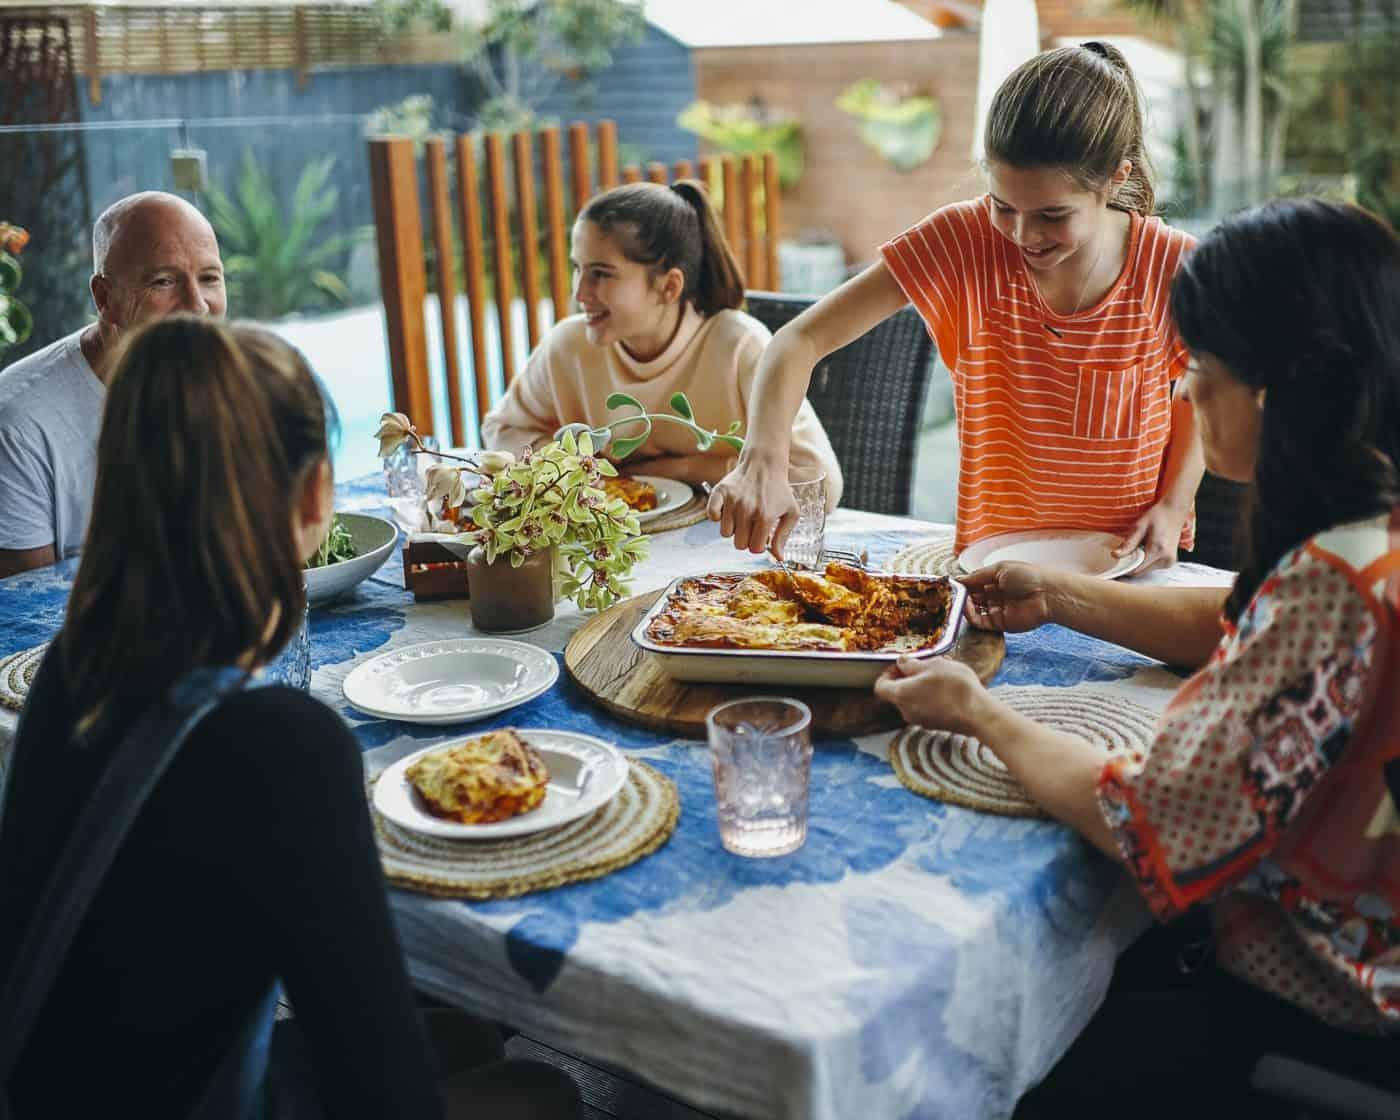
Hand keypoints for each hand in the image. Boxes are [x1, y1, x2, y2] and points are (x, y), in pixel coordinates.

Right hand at [706, 454, 798, 555]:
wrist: (764, 465)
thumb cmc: (779, 490)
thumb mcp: (791, 513)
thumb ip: (783, 537)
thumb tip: (779, 558)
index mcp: (765, 517)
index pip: (754, 549)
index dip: (758, 545)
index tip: (760, 536)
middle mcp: (747, 509)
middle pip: (739, 544)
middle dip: (746, 538)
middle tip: (751, 526)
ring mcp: (732, 501)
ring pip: (725, 533)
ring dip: (733, 528)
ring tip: (742, 516)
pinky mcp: (719, 493)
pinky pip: (711, 516)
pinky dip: (718, 515)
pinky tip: (728, 509)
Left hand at [873, 656, 987, 736]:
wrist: (978, 714)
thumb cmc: (954, 687)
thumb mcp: (933, 665)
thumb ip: (912, 664)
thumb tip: (902, 663)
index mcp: (900, 695)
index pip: (880, 686)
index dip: (888, 673)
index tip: (903, 666)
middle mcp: (906, 711)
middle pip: (898, 692)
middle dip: (910, 677)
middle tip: (927, 666)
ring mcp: (920, 720)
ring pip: (914, 699)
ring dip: (923, 686)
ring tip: (943, 674)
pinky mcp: (934, 725)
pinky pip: (926, 707)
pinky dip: (932, 697)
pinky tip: (950, 687)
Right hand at [959, 562, 1059, 632]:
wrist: (1047, 594)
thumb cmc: (1028, 576)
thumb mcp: (999, 569)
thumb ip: (977, 576)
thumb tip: (958, 580)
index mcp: (996, 581)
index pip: (973, 584)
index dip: (962, 584)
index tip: (949, 584)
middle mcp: (995, 596)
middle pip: (972, 598)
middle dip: (960, 596)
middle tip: (949, 594)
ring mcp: (997, 610)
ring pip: (973, 611)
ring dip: (963, 606)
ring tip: (957, 600)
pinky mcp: (999, 624)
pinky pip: (979, 622)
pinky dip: (970, 616)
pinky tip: (967, 607)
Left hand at [1115, 500, 1186, 572]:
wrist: (1173, 512)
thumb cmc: (1157, 517)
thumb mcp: (1139, 527)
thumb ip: (1128, 543)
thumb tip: (1115, 555)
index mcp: (1158, 550)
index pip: (1136, 569)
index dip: (1124, 567)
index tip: (1117, 561)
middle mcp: (1166, 559)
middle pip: (1140, 571)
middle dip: (1131, 564)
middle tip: (1128, 550)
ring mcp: (1169, 562)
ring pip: (1145, 570)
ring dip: (1139, 562)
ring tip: (1140, 547)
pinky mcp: (1169, 562)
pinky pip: (1152, 567)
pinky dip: (1145, 561)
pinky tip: (1146, 549)